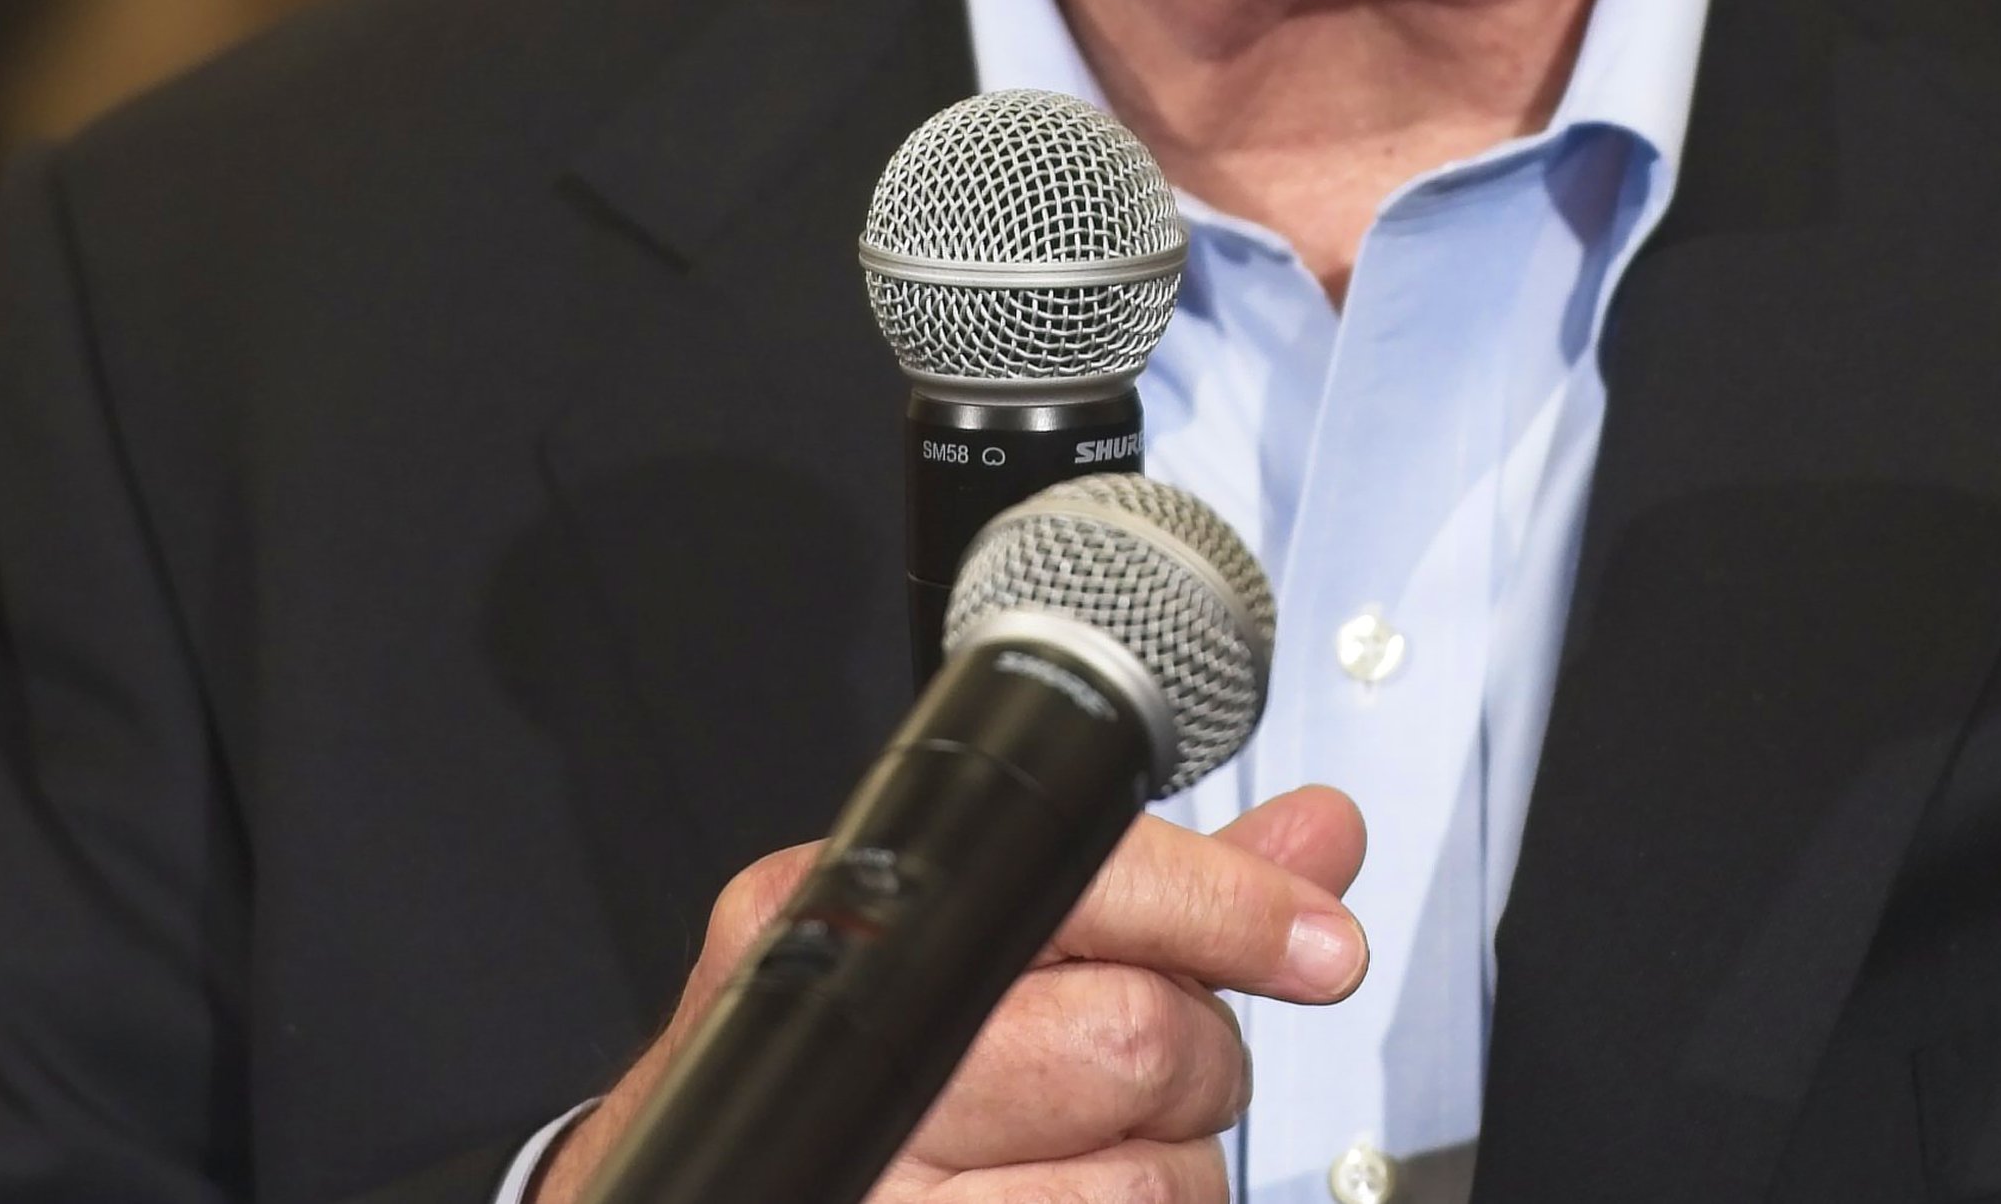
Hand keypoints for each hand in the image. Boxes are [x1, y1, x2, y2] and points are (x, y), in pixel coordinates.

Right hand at [539, 787, 1368, 1203]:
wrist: (678, 1198)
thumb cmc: (852, 1079)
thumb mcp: (968, 953)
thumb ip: (1156, 893)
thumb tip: (1317, 834)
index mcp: (850, 922)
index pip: (1085, 887)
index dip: (1226, 910)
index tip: (1321, 941)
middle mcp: (849, 1064)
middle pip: (1131, 1037)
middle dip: (1193, 1056)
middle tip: (1156, 1066)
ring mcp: (870, 1191)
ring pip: (1142, 1178)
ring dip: (1165, 1171)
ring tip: (1084, 1153)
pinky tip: (1058, 1202)